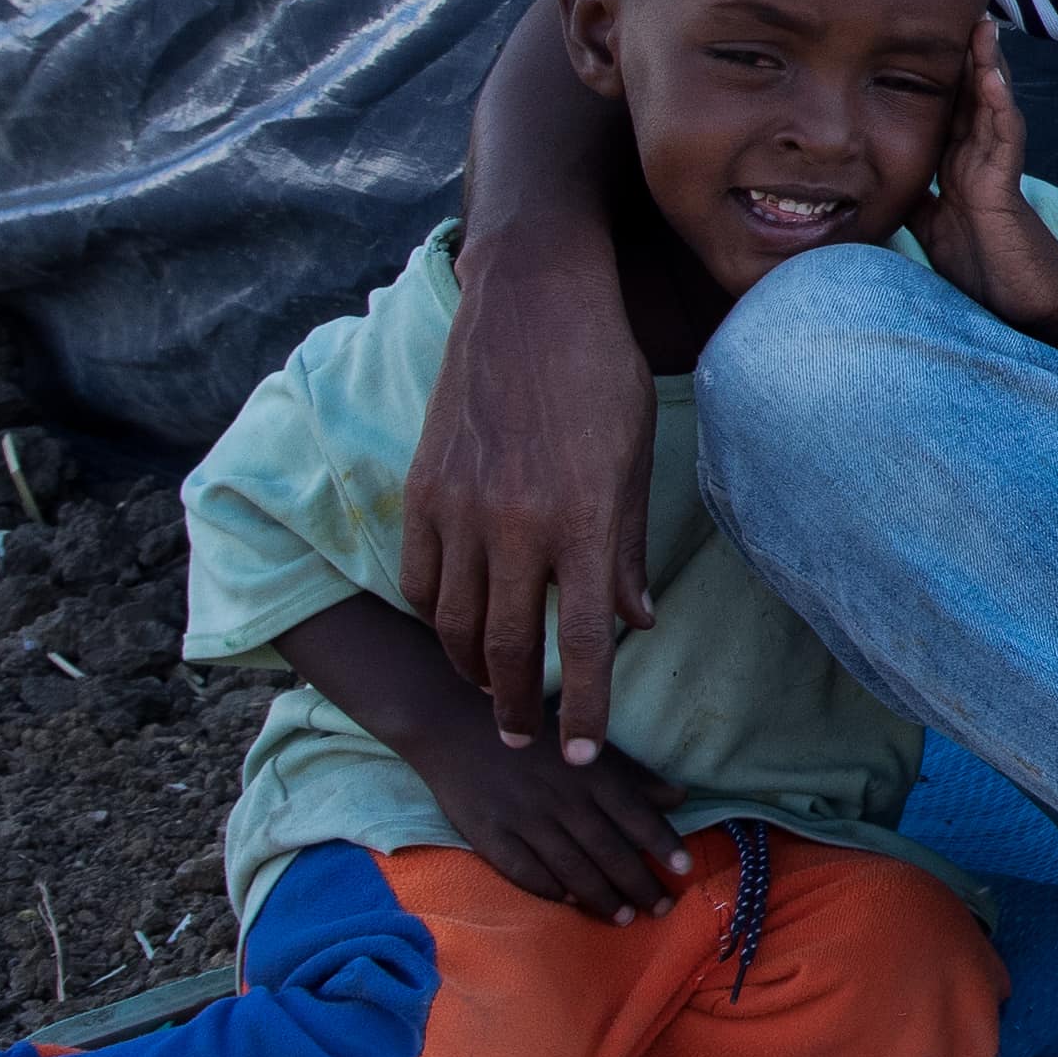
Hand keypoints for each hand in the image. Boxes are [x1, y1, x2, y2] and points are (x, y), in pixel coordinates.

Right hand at [398, 226, 658, 761]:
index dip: (587, 708)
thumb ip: (626, 550)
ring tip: (492, 688)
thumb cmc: (600, 376)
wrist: (530, 303)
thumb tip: (632, 626)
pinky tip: (456, 626)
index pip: (588, 642)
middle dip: (519, 705)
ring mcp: (462, 508)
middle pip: (510, 648)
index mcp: (585, 521)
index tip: (582, 753)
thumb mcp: (635, 460)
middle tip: (527, 736)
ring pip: (457, 623)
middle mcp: (519, 524)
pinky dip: (437, 615)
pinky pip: (422, 578)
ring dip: (475, 668)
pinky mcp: (422, 489)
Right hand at [411, 719, 692, 922]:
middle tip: (662, 908)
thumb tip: (679, 797)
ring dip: (602, 896)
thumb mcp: (587, 748)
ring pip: (571, 868)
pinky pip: (524, 871)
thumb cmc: (533, 738)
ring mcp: (523, 819)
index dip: (662, 844)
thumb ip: (633, 774)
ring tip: (626, 917)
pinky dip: (550, 889)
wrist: (454, 728)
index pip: (635, 815)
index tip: (685, 870)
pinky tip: (570, 903)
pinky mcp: (489, 836)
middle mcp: (560, 798)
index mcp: (589, 773)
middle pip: (608, 850)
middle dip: (640, 883)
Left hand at [918, 25, 1057, 327]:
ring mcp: (995, 170)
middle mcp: (978, 159)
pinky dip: (1001, 106)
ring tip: (983, 26)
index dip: (939, 73)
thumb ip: (916, 200)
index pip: (947, 109)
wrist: (1024, 305)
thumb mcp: (933, 228)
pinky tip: (994, 77)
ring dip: (988, 65)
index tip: (924, 33)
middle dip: (964, 54)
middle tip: (960, 8)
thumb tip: (878, 186)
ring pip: (991, 107)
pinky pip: (1004, 141)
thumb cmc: (985, 267)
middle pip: (970, 96)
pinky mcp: (1005, 190)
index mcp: (959, 166)